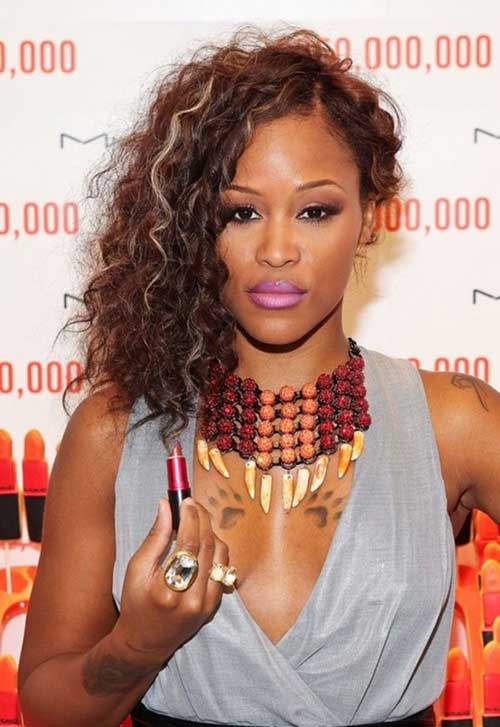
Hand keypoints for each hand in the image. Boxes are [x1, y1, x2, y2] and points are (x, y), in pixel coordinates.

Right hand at [112, 497, 228, 666]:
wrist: (145, 642)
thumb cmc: (136, 602)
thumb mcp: (136, 569)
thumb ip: (155, 536)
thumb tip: (166, 505)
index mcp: (166, 590)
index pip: (187, 543)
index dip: (190, 518)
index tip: (187, 501)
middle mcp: (190, 599)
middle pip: (206, 546)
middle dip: (202, 519)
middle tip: (193, 505)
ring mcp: (205, 605)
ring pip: (219, 555)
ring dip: (211, 533)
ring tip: (197, 523)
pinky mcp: (213, 606)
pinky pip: (223, 569)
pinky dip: (216, 551)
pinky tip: (204, 543)